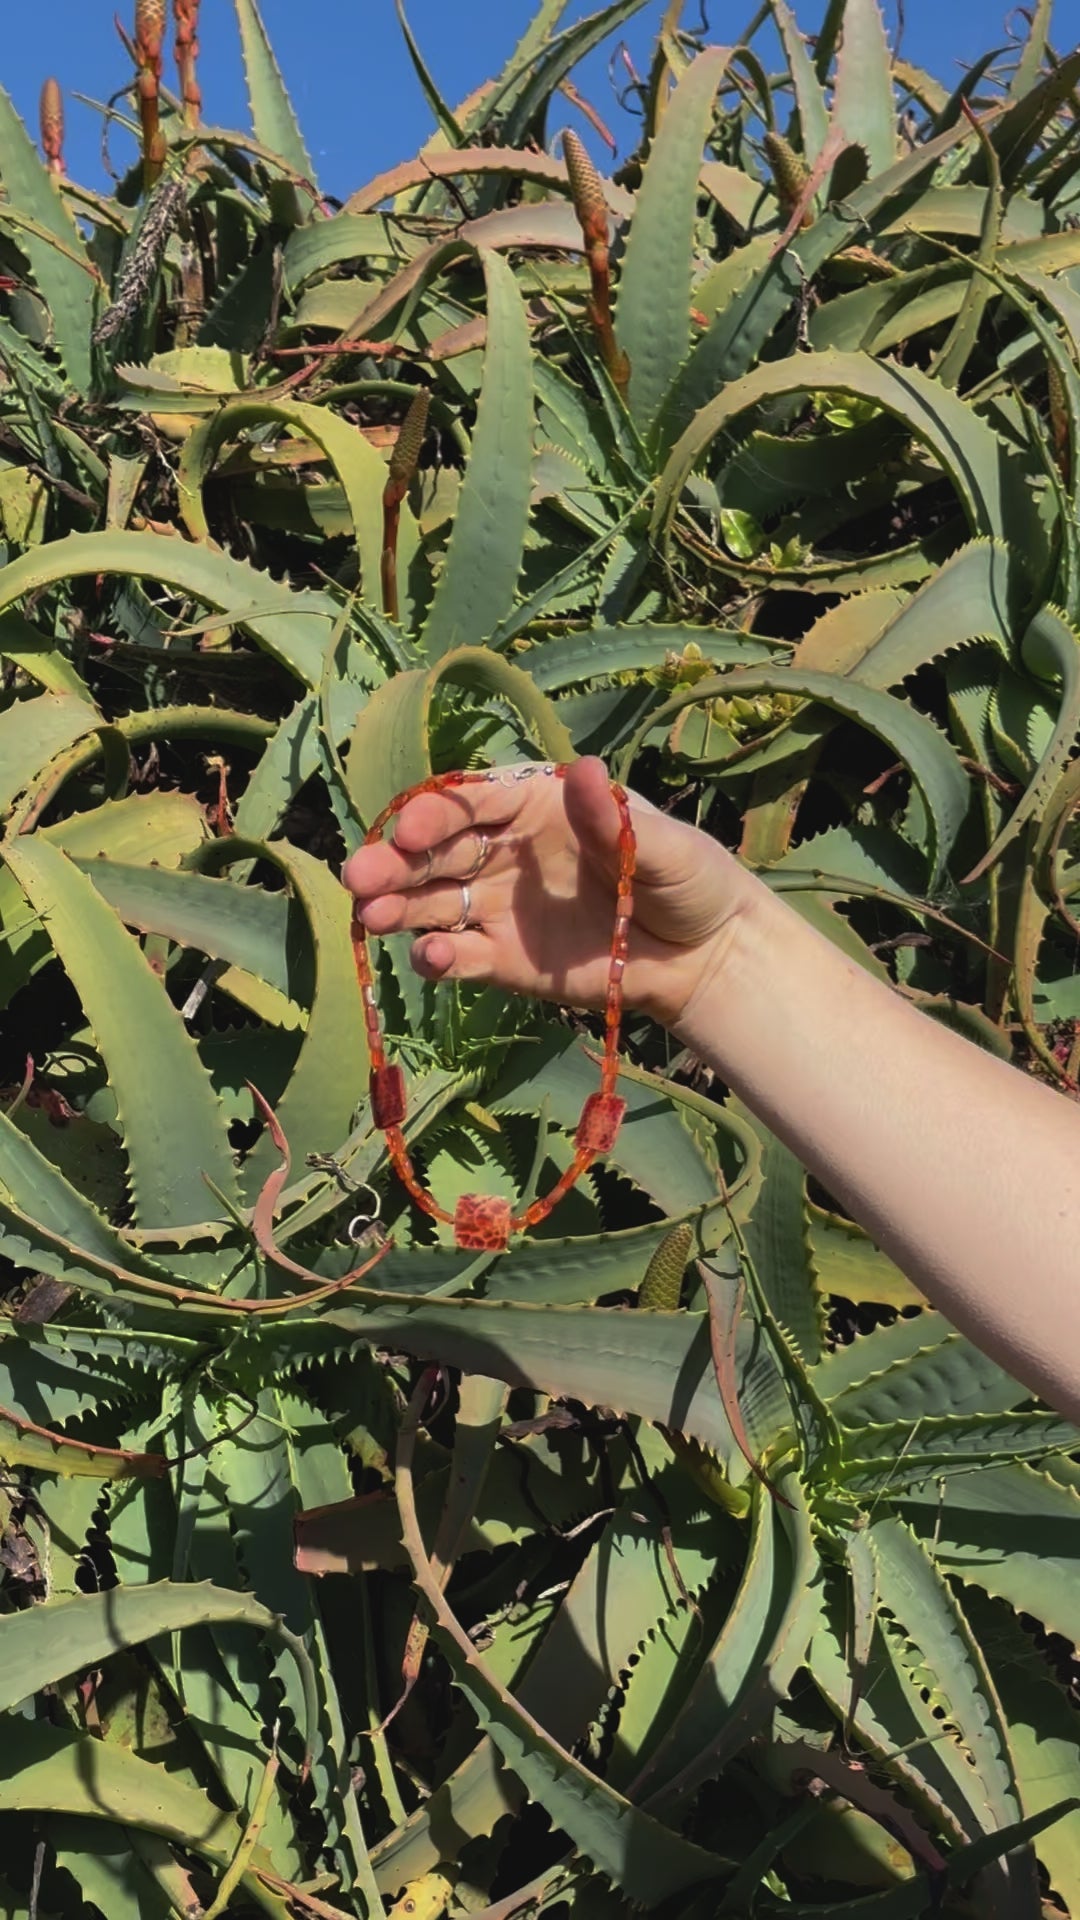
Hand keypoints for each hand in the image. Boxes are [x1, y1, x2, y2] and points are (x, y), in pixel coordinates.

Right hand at [341, 758, 761, 1030]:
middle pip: (434, 852)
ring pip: (430, 903)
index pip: (471, 802)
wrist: (702, 956)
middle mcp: (502, 852)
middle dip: (392, 862)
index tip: (410, 828)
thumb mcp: (663, 846)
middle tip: (359, 877)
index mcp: (534, 806)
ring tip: (369, 918)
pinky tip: (430, 958)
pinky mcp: (501, 960)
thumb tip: (585, 767)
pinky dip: (436, 957)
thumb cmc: (687, 881)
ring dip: (396, 908)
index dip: (436, 814)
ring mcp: (496, 907)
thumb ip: (615, 820)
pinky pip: (457, 956)